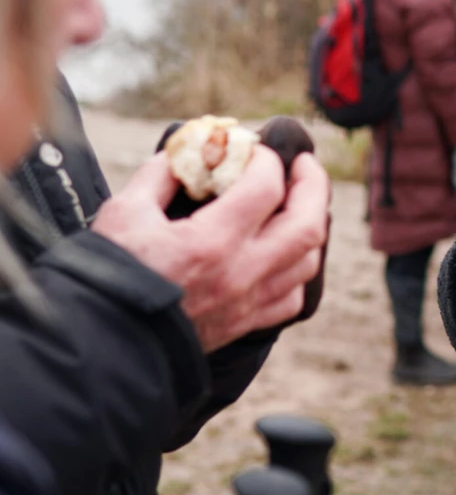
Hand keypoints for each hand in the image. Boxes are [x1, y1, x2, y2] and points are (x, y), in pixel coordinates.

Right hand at [91, 149, 330, 351]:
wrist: (103, 344)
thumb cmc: (109, 276)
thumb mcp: (124, 213)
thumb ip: (161, 175)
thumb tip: (189, 150)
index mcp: (211, 242)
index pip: (266, 188)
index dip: (266, 161)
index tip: (254, 150)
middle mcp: (240, 273)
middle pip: (308, 224)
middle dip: (314, 186)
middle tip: (303, 165)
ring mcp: (247, 303)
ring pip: (307, 261)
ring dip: (309, 226)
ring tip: (298, 204)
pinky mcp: (244, 325)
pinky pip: (292, 297)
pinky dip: (296, 270)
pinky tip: (284, 253)